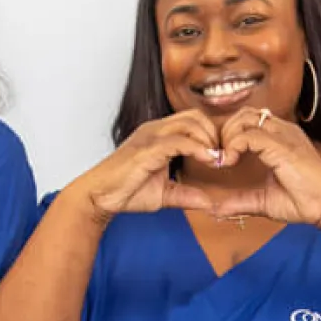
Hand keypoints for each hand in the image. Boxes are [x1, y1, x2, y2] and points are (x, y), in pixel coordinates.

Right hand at [70, 111, 220, 221]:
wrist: (99, 197)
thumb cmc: (125, 192)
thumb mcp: (164, 194)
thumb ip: (187, 195)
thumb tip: (210, 203)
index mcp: (158, 135)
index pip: (193, 121)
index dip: (211, 135)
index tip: (221, 157)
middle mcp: (155, 130)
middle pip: (195, 116)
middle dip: (214, 134)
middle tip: (221, 157)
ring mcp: (150, 137)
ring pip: (190, 123)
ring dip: (209, 140)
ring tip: (216, 160)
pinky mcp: (147, 149)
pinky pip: (179, 141)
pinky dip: (198, 148)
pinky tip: (208, 161)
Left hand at [213, 108, 320, 225]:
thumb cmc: (305, 202)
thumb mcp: (264, 201)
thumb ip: (240, 202)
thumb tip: (215, 210)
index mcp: (281, 138)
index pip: (249, 120)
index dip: (231, 135)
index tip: (223, 159)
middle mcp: (283, 131)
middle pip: (245, 113)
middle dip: (226, 131)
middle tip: (221, 157)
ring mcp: (283, 136)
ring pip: (245, 118)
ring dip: (228, 136)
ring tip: (226, 158)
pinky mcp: (282, 147)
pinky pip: (249, 135)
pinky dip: (234, 145)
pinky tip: (230, 162)